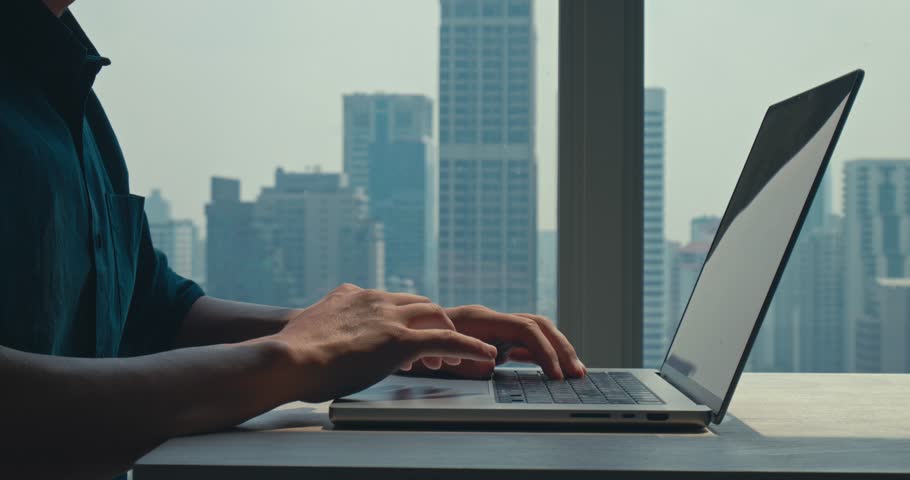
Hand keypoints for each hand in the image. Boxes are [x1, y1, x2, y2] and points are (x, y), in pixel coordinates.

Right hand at [266, 284, 496, 401]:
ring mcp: (389, 317)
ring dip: (450, 336)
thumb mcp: (306, 329)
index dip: (405, 320)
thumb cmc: (288, 355)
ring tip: (457, 360)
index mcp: (353, 295)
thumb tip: (317, 338)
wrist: (285, 359)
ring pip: (436, 317)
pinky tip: (483, 355)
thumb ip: (323, 325)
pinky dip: (469, 347)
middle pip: (420, 304)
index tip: (409, 339)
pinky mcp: (399, 340)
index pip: (392, 301)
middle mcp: (375, 299)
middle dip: (433, 325)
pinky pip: (446, 339)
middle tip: (434, 351)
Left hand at [400, 305, 585, 379]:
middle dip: (561, 348)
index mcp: (481, 318)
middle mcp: (491, 317)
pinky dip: (542, 354)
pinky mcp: (492, 337)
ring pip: (536, 331)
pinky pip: (525, 341)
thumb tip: (492, 364)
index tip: (556, 375)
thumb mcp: (438, 355)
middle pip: (539, 325)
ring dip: (556, 349)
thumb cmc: (415, 346)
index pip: (526, 329)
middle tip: (577, 373)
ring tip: (574, 371)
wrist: (398, 338)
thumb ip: (467, 357)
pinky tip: (552, 370)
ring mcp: (493, 326)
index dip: (545, 351)